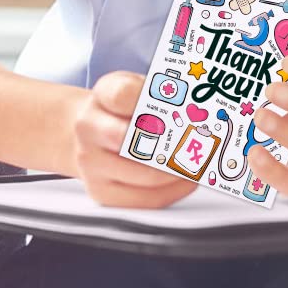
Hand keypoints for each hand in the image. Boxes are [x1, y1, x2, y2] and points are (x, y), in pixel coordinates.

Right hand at [68, 72, 197, 208]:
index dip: (152, 102)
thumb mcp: (135, 89)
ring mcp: (92, 163)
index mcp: (102, 96)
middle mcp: (89, 129)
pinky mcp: (101, 191)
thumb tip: (193, 111)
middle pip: (132, 139)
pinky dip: (173, 191)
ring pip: (145, 176)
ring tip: (199, 164)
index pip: (124, 94)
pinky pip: (145, 198)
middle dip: (171, 143)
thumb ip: (159, 94)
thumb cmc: (120, 111)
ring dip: (178, 172)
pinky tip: (185, 180)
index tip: (178, 107)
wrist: (90, 132)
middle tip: (198, 143)